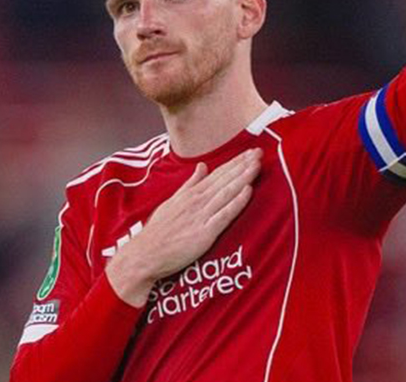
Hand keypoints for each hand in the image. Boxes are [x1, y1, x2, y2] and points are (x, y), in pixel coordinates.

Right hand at [105, 148, 261, 306]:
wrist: (146, 254)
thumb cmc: (158, 231)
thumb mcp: (172, 201)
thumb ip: (190, 184)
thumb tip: (202, 167)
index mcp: (191, 193)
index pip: (218, 174)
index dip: (235, 162)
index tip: (249, 152)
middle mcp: (197, 201)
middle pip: (225, 179)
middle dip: (243, 165)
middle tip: (260, 151)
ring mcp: (201, 216)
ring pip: (227, 192)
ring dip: (243, 177)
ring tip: (257, 164)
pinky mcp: (204, 233)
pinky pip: (224, 214)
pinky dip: (237, 202)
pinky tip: (248, 190)